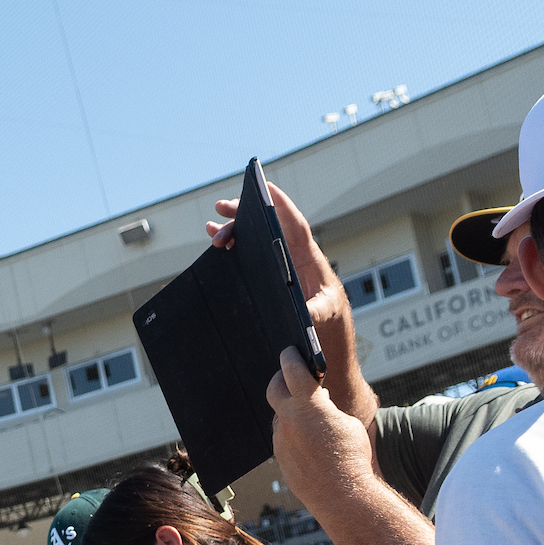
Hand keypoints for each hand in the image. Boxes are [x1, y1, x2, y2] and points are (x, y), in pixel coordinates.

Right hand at [213, 181, 364, 414]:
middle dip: (246, 215)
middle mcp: (296, 263)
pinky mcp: (274, 286)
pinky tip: (218, 249)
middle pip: (270, 228)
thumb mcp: (325, 323)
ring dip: (237, 231)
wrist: (326, 359)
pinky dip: (236, 251)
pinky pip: (253, 261)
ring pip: (258, 242)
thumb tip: (305, 311)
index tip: (262, 185)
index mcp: (310, 264)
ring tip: (213, 225)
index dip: (280, 203)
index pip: (294, 224)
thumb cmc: (330, 337)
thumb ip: (316, 314)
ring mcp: (284, 273)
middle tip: (222, 208)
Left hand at [268, 345, 379, 520]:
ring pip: (281, 418)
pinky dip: (294, 437)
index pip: (292, 369)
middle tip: (290, 378)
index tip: (290, 351)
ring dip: (292, 414)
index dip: (291, 357)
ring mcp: (281, 440)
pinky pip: (284, 441)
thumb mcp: (347, 422)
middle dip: (282, 380)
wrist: (342, 496)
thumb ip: (327, 408)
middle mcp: (288, 419)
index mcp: (308, 404)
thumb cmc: (352, 456)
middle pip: (275, 389)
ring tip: (310, 420)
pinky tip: (310, 446)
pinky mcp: (281, 459)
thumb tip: (316, 403)